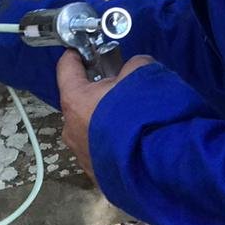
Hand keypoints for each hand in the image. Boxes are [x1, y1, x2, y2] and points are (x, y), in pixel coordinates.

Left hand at [56, 50, 153, 183]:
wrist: (159, 166)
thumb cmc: (143, 114)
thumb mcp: (142, 74)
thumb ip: (132, 66)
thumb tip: (133, 69)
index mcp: (75, 100)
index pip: (66, 68)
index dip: (76, 56)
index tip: (84, 50)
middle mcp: (70, 128)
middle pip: (79, 101)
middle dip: (96, 93)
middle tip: (120, 88)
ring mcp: (81, 154)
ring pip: (89, 127)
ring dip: (104, 120)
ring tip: (130, 119)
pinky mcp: (95, 174)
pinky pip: (101, 149)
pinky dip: (112, 142)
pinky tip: (133, 142)